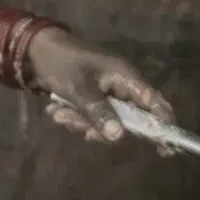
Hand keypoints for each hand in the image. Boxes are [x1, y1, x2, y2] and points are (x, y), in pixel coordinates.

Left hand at [26, 29, 174, 142]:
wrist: (35, 49)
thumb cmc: (61, 63)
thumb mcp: (79, 89)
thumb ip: (100, 112)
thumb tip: (119, 136)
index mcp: (125, 77)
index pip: (154, 102)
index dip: (163, 125)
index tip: (165, 149)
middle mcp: (120, 86)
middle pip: (126, 119)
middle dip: (101, 127)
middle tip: (83, 132)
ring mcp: (106, 92)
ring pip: (105, 120)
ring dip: (82, 122)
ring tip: (59, 114)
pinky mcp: (92, 97)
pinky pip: (91, 115)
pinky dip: (75, 117)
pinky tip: (56, 110)